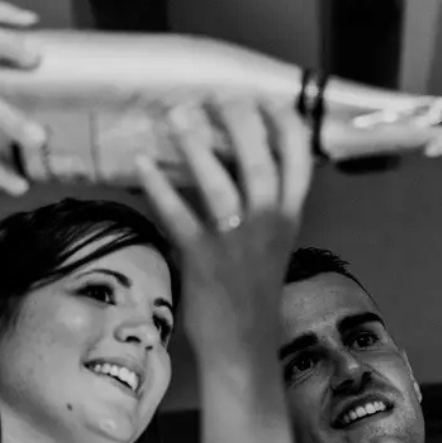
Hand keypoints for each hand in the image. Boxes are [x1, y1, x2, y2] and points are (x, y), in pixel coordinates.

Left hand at [134, 100, 313, 354]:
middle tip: (215, 96)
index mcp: (288, 217)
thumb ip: (261, 206)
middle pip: (258, 159)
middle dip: (238, 120)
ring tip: (178, 114)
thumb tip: (233, 160)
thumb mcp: (271, 244)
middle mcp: (267, 223)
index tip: (263, 97)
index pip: (298, 160)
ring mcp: (235, 241)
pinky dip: (158, 186)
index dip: (284, 123)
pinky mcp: (201, 258)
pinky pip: (177, 215)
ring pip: (219, 182)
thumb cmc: (252, 294)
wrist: (242, 346)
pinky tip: (142, 163)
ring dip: (196, 144)